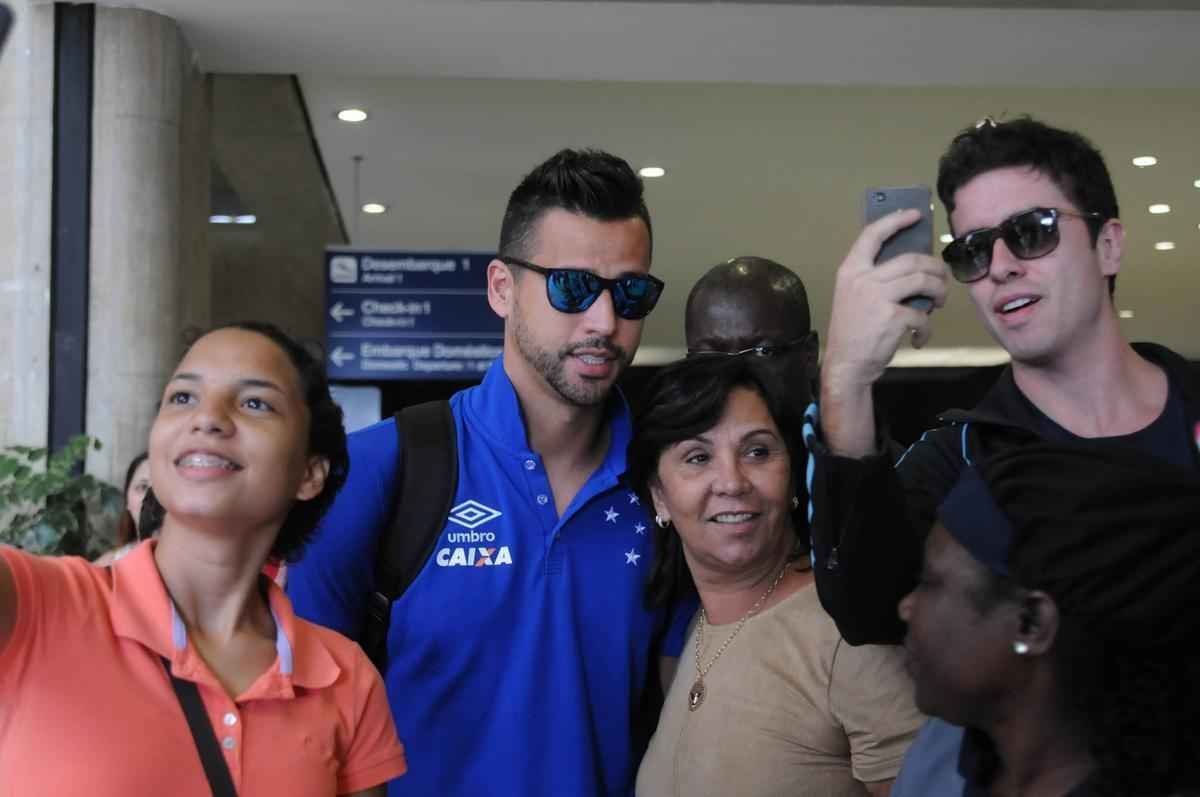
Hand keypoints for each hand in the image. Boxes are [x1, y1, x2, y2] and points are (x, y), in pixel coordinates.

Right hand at [824, 209, 948, 389]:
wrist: (845, 365)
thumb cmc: (852, 331)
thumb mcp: (854, 296)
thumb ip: (875, 278)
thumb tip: (913, 266)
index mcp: (851, 270)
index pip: (873, 234)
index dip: (895, 220)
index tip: (915, 214)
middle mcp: (863, 279)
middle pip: (911, 259)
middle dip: (935, 267)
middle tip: (941, 277)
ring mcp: (877, 297)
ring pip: (923, 280)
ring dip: (939, 291)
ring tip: (939, 301)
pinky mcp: (892, 318)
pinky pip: (922, 314)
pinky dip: (926, 327)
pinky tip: (918, 337)